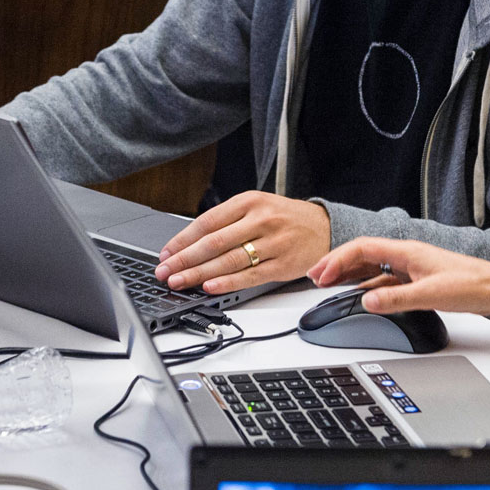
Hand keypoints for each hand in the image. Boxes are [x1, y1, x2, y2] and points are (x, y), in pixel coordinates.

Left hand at [155, 191, 330, 293]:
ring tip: (180, 282)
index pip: (207, 222)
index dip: (182, 240)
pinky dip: (228, 283)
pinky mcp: (283, 264)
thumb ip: (227, 222)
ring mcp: (273, 242)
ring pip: (229, 261)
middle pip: (214, 242)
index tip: (166, 254)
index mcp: (249, 202)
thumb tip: (189, 244)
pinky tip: (210, 287)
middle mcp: (260, 220)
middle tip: (165, 271)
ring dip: (199, 273)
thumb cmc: (284, 218)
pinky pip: (250, 276)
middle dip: (184, 259)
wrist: (324, 226)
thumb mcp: (256, 207)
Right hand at [308, 237, 489, 328]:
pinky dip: (366, 286)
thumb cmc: (473, 285)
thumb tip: (367, 301)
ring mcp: (411, 267)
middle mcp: (407, 255)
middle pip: (362, 254)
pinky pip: (383, 279)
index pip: (362, 249)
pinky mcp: (417, 279)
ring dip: (348, 274)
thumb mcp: (432, 294)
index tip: (320, 275)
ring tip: (328, 285)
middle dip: (335, 264)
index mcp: (407, 251)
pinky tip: (359, 295)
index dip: (337, 260)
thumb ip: (397, 298)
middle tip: (313, 277)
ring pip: (371, 267)